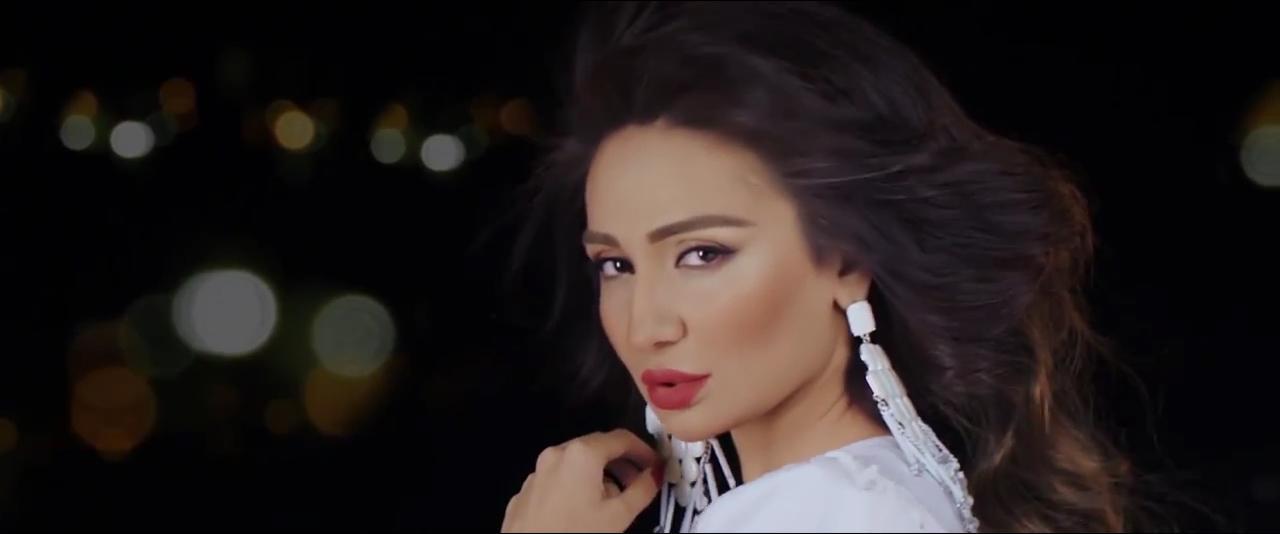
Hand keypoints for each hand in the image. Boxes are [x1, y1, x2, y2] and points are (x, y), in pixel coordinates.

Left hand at [501, 429, 664, 532]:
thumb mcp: (618, 516)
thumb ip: (642, 489)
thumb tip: (655, 472)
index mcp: (581, 453)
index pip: (621, 438)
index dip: (644, 450)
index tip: (656, 467)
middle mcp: (556, 454)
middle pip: (597, 447)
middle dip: (621, 463)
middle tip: (637, 485)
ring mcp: (536, 472)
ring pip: (575, 464)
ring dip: (598, 475)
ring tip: (611, 502)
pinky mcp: (525, 492)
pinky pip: (557, 480)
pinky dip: (575, 486)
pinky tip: (580, 513)